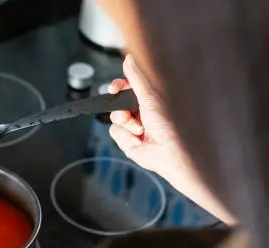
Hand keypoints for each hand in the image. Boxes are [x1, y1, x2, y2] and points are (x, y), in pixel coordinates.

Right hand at [108, 54, 187, 176]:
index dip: (118, 87)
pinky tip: (137, 139)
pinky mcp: (127, 140)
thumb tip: (129, 58)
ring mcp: (133, 128)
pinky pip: (114, 132)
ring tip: (140, 130)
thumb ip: (136, 78)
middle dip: (122, 110)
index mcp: (148, 100)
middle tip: (130, 113)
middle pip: (117, 104)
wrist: (168, 152)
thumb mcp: (150, 97)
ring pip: (114, 119)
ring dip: (126, 125)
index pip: (127, 88)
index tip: (114, 88)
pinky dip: (125, 136)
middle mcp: (140, 113)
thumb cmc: (169, 127)